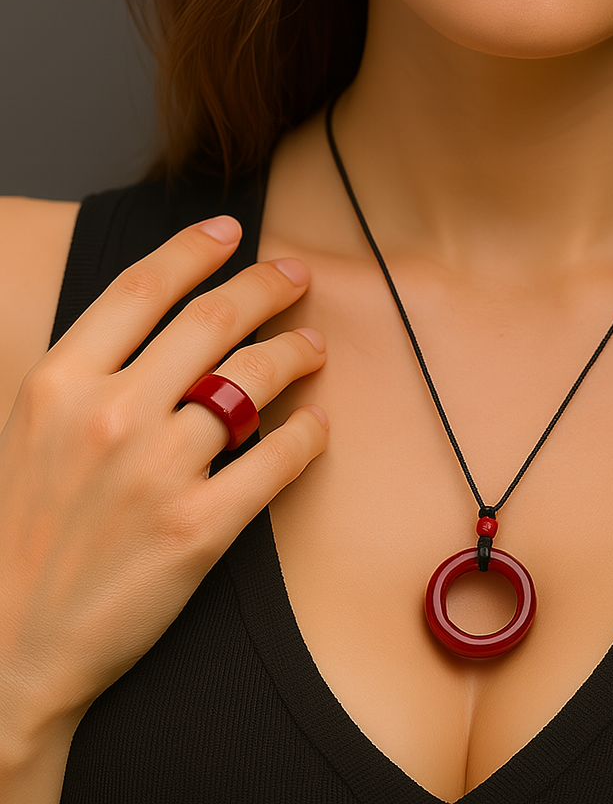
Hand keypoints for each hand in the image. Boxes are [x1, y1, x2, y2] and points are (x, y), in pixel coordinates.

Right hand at [0, 215, 327, 768]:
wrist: (8, 647)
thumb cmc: (24, 533)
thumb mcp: (30, 432)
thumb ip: (89, 376)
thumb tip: (160, 329)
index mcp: (58, 383)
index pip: (141, 290)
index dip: (193, 249)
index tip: (231, 231)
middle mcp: (108, 414)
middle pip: (210, 320)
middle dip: (264, 286)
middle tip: (295, 275)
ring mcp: (157, 470)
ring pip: (253, 380)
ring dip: (295, 353)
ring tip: (312, 347)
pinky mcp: (199, 526)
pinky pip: (279, 457)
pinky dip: (309, 433)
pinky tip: (317, 423)